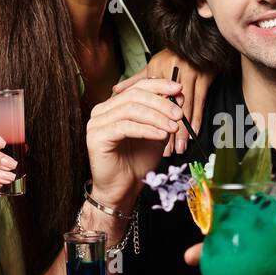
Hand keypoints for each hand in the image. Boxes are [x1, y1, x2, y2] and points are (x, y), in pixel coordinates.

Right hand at [87, 77, 183, 207]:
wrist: (123, 188)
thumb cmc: (137, 162)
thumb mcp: (157, 133)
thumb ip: (164, 115)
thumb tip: (178, 96)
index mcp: (115, 105)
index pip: (138, 87)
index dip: (159, 86)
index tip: (178, 89)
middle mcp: (102, 110)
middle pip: (134, 95)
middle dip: (161, 103)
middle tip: (179, 114)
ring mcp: (97, 122)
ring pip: (131, 109)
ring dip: (156, 117)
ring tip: (173, 127)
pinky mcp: (96, 136)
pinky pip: (125, 126)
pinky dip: (146, 129)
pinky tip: (161, 135)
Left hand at [114, 49, 211, 156]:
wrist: (199, 41)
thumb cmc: (174, 55)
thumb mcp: (154, 65)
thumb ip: (136, 80)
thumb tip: (116, 91)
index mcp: (157, 67)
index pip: (151, 98)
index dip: (149, 120)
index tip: (147, 137)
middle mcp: (173, 69)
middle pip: (168, 107)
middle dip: (168, 132)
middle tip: (166, 151)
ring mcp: (190, 73)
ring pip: (185, 108)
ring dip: (182, 131)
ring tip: (179, 148)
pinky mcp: (204, 77)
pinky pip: (200, 103)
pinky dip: (196, 121)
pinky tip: (193, 135)